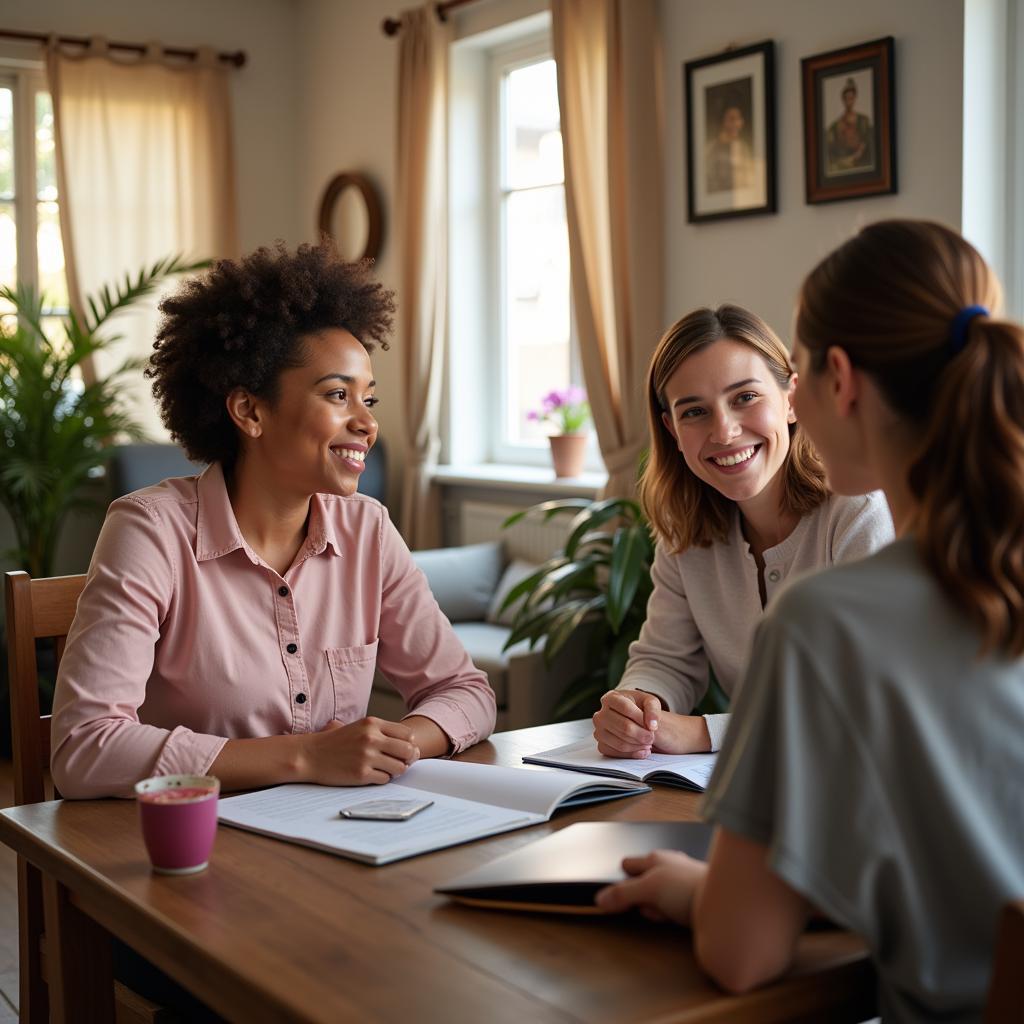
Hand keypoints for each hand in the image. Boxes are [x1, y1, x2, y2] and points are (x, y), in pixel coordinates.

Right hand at [301, 717, 419, 785]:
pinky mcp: (361, 774)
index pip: (407, 734)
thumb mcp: (359, 727)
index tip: (403, 750)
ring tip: (384, 769)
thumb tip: (411, 745)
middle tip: (400, 762)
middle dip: (407, 759)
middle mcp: (372, 738)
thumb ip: (382, 732)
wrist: (309, 755)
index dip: (409, 744)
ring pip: (399, 768)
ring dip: (395, 771)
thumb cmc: (335, 742)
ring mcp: (367, 757)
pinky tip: (371, 775)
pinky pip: (385, 779)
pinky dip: (381, 779)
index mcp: (373, 723)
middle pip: (408, 751)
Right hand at [592, 689, 661, 757]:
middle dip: (642, 734)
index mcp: (611, 698)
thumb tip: (652, 725)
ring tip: (648, 743)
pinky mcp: (601, 745)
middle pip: (624, 727)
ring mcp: (599, 731)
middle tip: (652, 737)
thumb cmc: (639, 708)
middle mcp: (600, 714)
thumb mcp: (649, 701)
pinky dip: (632, 754)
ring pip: (621, 743)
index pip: (625, 707)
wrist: (632, 720)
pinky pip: (617, 753)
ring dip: (639, 745)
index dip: (641, 718)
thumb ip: (653, 709)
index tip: (652, 726)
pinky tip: (642, 750)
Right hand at [595, 850, 706, 923]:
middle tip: (645, 907)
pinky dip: (672, 913)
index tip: (615, 894)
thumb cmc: (688, 887)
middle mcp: (670, 865)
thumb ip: (623, 893)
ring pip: (659, 896)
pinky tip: (676, 918)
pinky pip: (674, 905)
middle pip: (643, 882)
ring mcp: (683, 880)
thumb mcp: (648, 889)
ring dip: (657, 909)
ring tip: (665, 914)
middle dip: (641, 898)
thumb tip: (600, 899)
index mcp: (656, 858)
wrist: (726, 904)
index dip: (621, 879)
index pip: (629, 863)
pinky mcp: (694, 895)